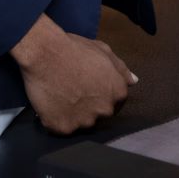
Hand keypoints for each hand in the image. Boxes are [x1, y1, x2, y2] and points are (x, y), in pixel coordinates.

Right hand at [11, 14, 135, 133]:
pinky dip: (56, 120)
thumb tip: (133, 82)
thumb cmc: (75, 49)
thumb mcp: (104, 51)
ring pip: (81, 123)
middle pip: (99, 115)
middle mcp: (105, 110)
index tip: (89, 88)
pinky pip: (62, 128)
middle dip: (89, 106)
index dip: (102, 95)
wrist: (45, 54)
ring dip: (74, 115)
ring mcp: (84, 121)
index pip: (115, 103)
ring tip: (62, 96)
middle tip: (74, 91)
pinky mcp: (64, 128)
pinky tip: (52, 104)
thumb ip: (121, 70)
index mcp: (118, 93)